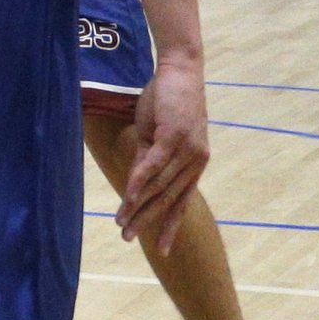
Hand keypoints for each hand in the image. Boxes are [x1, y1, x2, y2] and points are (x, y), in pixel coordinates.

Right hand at [116, 61, 209, 251]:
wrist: (180, 70)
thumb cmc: (167, 100)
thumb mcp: (154, 135)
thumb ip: (147, 160)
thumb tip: (136, 186)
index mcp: (194, 164)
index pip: (181, 201)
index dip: (170, 225)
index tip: (161, 249)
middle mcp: (196, 162)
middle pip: (168, 199)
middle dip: (148, 222)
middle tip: (128, 239)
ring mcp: (188, 150)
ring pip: (160, 186)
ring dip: (139, 206)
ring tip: (122, 222)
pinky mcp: (175, 136)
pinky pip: (155, 164)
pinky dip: (140, 181)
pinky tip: (129, 196)